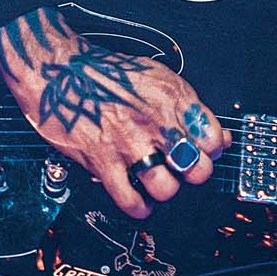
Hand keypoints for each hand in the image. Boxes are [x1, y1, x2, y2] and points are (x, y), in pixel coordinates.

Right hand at [0, 7, 229, 219]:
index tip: (202, 152)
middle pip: (196, 168)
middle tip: (180, 169)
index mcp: (173, 98)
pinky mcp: (102, 160)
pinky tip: (139, 199)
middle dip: (192, 174)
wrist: (58, 69)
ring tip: (158, 182)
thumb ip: (187, 108)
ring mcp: (129, 142)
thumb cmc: (104, 72)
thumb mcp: (156, 77)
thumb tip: (218, 137)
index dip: (211, 151)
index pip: (214, 139)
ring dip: (165, 190)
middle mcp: (155, 121)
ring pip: (167, 188)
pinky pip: (130, 199)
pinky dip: (139, 207)